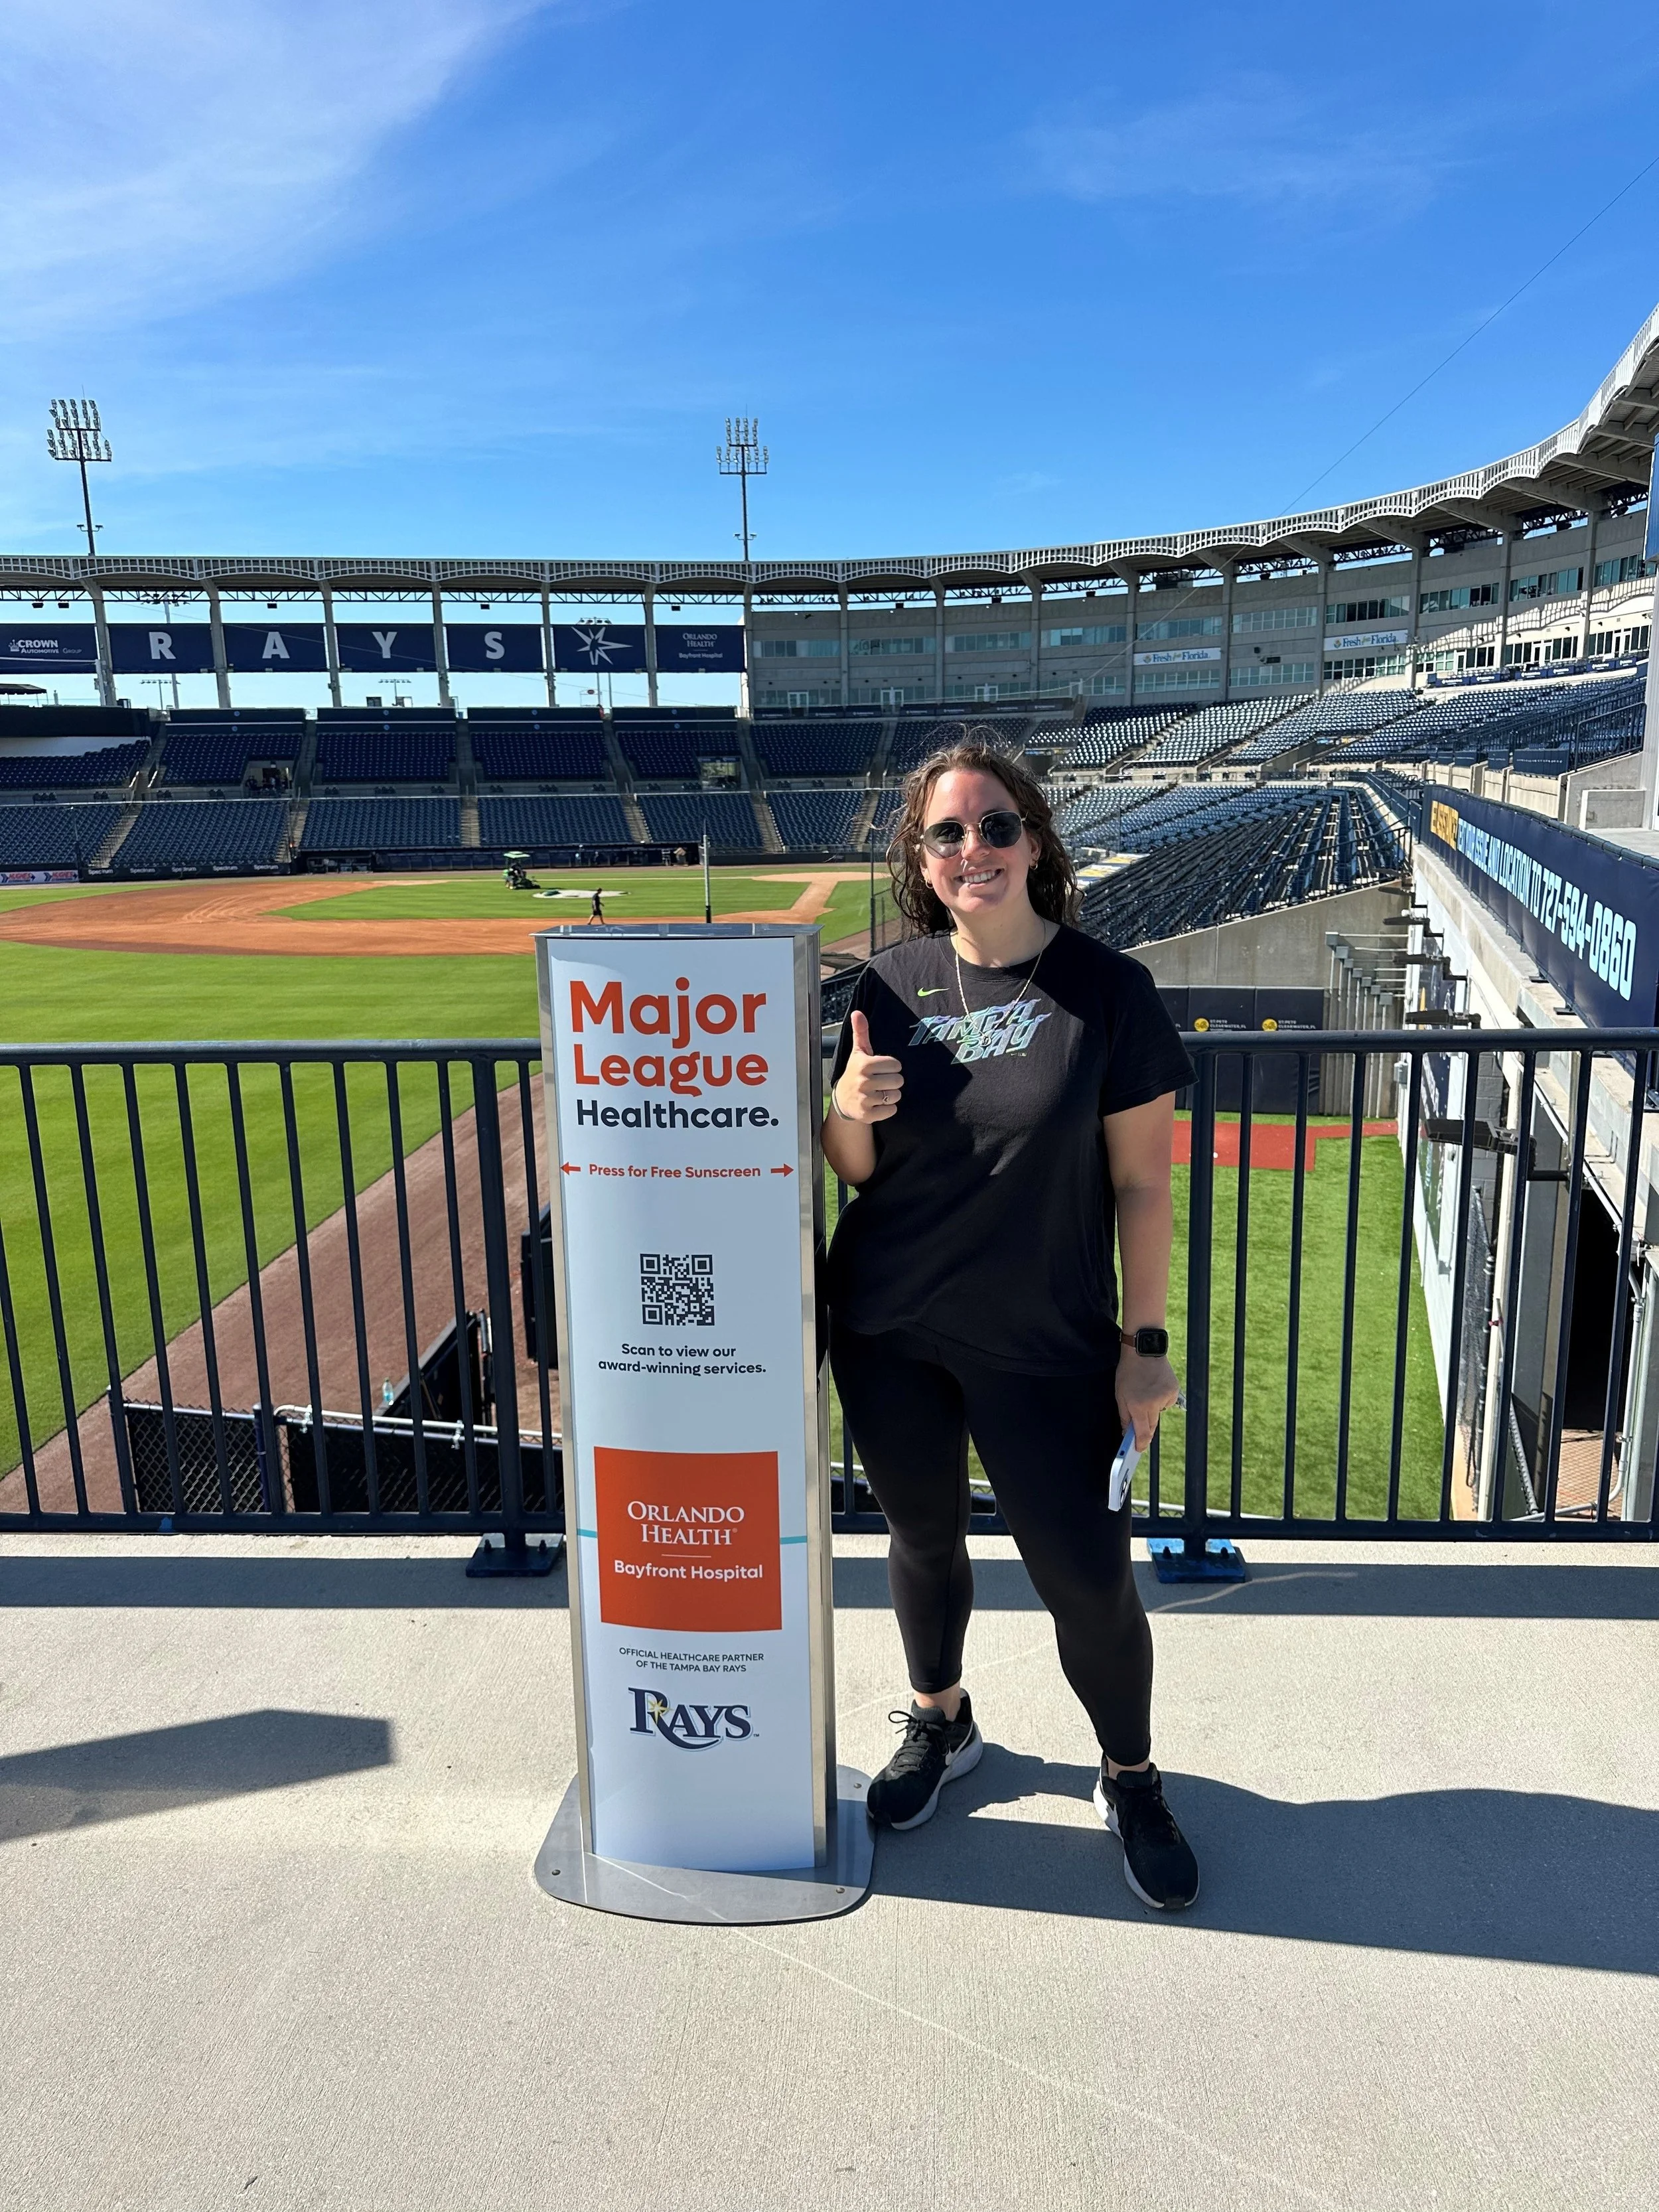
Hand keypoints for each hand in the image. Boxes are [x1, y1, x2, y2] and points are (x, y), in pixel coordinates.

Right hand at [834, 1009, 904, 1123]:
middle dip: (893, 1082)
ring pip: (896, 1096)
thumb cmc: (855, 1072)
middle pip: (898, 1080)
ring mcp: (865, 1099)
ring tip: (880, 1093)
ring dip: (891, 1095)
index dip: (892, 1067)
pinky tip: (878, 1104)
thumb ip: (861, 1032)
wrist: (843, 1100)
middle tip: (882, 1082)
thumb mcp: (858, 1052)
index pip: (896, 1065)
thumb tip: (857, 1012)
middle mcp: (863, 1081)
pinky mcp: (867, 1114)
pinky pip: (891, 1111)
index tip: (882, 1069)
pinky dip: (888, 1109)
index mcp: (864, 1065)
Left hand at [1115, 1350, 1179, 1450]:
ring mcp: (1166, 1397)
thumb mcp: (1120, 1395)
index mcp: (1138, 1406)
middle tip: (1139, 1422)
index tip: (1139, 1450)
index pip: (1143, 1433)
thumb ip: (1124, 1416)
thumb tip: (1127, 1433)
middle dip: (1145, 1427)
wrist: (1144, 1351)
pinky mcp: (1174, 1391)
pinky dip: (1160, 1400)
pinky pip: (1166, 1403)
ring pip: (1158, 1413)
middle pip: (1152, 1426)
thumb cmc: (1128, 1372)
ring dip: (1151, 1410)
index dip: (1141, 1444)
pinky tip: (1154, 1387)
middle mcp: (1154, 1404)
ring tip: (1145, 1393)